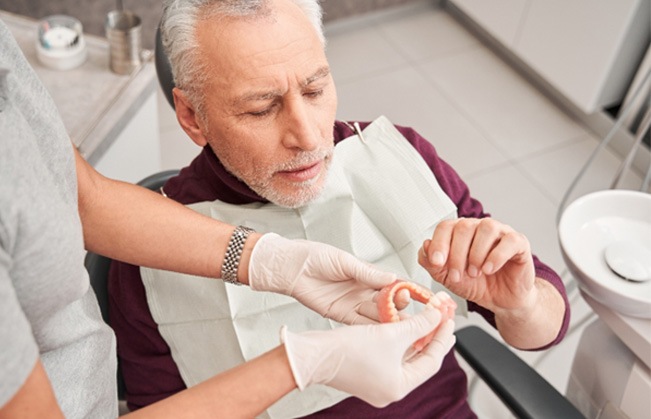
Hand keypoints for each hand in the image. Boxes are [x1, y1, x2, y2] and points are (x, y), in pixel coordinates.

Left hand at [248, 233, 397, 324]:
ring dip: (388, 319)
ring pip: (377, 314)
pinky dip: (372, 328)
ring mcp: (354, 304)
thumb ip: (367, 273)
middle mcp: (363, 290)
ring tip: (399, 321)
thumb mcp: (344, 261)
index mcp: (368, 274)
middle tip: (404, 303)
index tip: (425, 294)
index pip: (394, 283)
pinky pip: (360, 324)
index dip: (410, 289)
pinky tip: (382, 332)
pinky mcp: (341, 315)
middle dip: (399, 304)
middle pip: (389, 301)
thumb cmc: (315, 257)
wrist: (290, 267)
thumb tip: (392, 278)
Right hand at [281, 309, 455, 406]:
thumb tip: (438, 315)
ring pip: (405, 358)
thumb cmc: (347, 350)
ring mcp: (377, 383)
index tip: (449, 319)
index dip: (442, 337)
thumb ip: (419, 324)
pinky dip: (399, 342)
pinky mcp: (365, 373)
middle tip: (443, 320)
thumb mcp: (390, 333)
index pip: (432, 361)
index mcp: (399, 387)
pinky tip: (404, 327)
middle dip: (431, 338)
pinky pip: (391, 357)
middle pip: (420, 361)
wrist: (312, 355)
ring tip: (427, 321)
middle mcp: (389, 389)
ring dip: (415, 338)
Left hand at [418, 218, 535, 313]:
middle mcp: (480, 228)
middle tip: (458, 275)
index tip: (436, 262)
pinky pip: (509, 240)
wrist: (501, 300)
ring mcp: (501, 233)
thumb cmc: (476, 284)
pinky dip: (497, 256)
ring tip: (475, 272)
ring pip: (487, 228)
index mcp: (460, 233)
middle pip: (464, 227)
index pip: (446, 226)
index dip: (439, 243)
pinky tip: (489, 269)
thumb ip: (432, 264)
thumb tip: (424, 245)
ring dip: (476, 253)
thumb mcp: (448, 278)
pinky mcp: (519, 243)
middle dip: (457, 254)